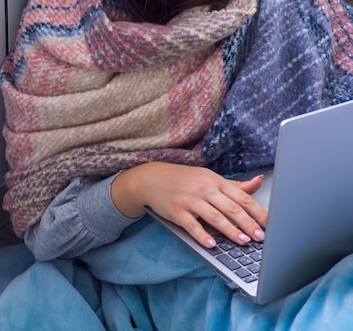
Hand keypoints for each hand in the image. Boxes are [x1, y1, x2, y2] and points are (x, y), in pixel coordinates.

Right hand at [111, 162, 267, 248]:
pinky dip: (202, 235)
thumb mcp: (209, 178)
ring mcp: (189, 200)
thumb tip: (258, 181)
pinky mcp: (176, 211)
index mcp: (215, 181)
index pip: (242, 197)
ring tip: (243, 241)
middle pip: (231, 208)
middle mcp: (204, 189)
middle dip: (248, 224)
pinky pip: (191, 225)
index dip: (257, 212)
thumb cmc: (183, 179)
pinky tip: (211, 244)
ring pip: (214, 216)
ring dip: (230, 230)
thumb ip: (234, 185)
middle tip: (260, 237)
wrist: (151, 178)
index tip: (269, 225)